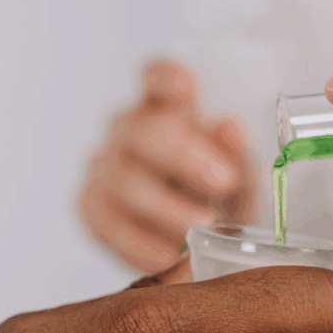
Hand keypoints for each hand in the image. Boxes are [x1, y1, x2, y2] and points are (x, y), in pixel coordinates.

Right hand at [82, 59, 256, 272]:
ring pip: (123, 180)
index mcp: (169, 107)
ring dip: (165, 207)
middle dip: (183, 155)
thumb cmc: (220, 198)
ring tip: (200, 228)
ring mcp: (106, 167)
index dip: (167, 78)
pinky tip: (166, 256)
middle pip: (142, 130)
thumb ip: (237, 151)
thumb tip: (231, 127)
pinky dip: (137, 242)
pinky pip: (106, 222)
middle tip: (223, 182)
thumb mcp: (241, 174)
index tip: (188, 91)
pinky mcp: (92, 207)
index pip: (156, 76)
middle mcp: (130, 130)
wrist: (193, 247)